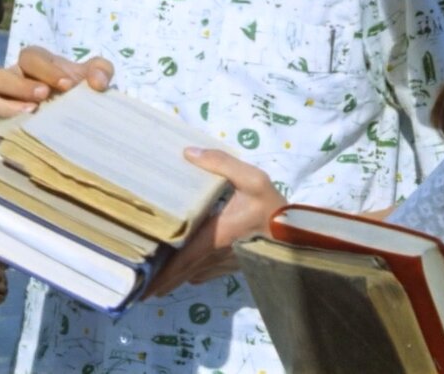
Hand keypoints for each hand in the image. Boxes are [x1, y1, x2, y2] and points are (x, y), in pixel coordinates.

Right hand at [0, 45, 113, 119]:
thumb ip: (101, 71)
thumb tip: (97, 82)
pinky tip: (22, 123)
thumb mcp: (95, 76)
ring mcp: (3, 98)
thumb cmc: (80, 90)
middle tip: (45, 95)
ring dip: (6, 102)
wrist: (78, 118)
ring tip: (32, 111)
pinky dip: (0, 114)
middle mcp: (14, 77)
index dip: (46, 69)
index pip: (31, 56)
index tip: (67, 85)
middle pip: (2, 73)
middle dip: (22, 85)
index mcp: (35, 63)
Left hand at [142, 147, 285, 297]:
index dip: (164, 274)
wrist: (302, 233)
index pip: (183, 260)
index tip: (145, 286)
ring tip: (157, 279)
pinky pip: (209, 273)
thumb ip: (220, 163)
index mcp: (216, 236)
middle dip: (164, 282)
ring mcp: (229, 263)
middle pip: (185, 273)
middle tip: (142, 290)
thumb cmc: (274, 208)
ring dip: (178, 278)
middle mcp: (218, 255)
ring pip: (196, 274)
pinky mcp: (238, 264)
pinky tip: (187, 270)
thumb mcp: (252, 179)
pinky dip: (194, 274)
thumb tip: (188, 153)